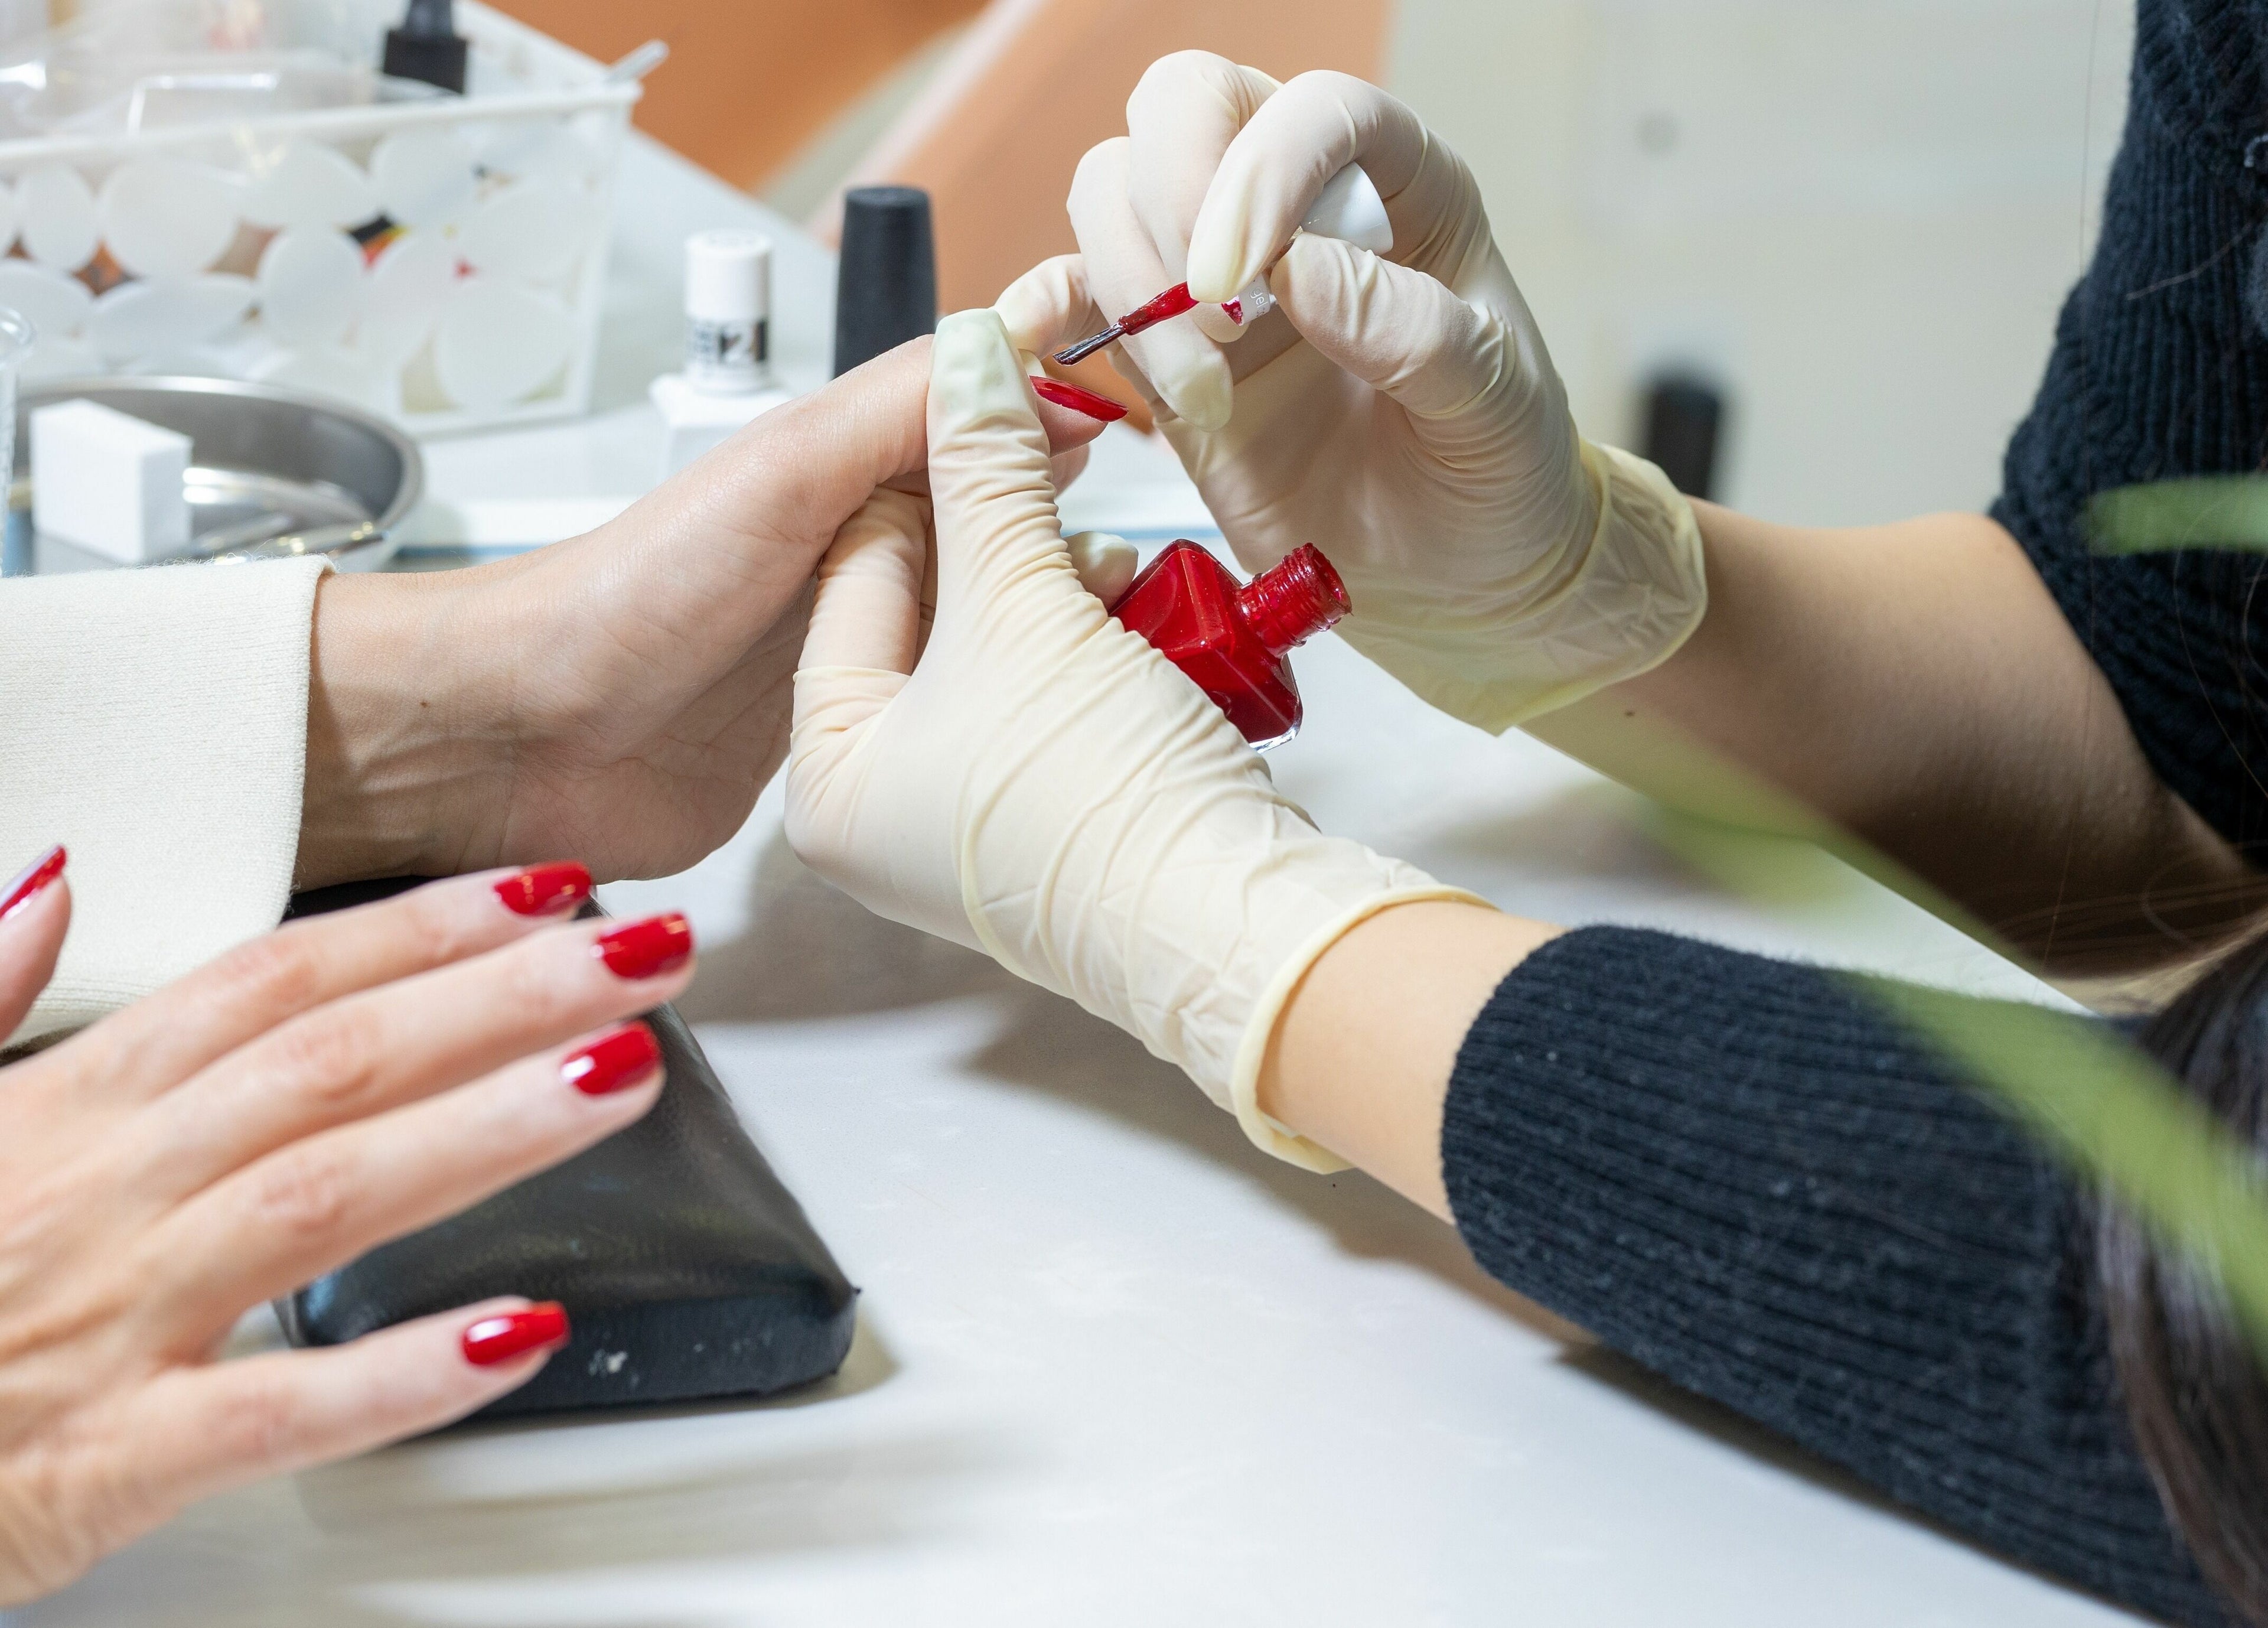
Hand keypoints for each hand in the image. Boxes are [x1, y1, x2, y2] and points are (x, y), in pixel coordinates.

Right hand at [0, 848, 694, 1601]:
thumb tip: (51, 873)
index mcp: (72, 1111)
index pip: (274, 982)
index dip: (418, 927)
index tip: (547, 887)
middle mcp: (109, 1193)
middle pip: (334, 1064)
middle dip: (503, 996)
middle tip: (645, 951)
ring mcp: (117, 1321)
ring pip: (328, 1197)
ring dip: (489, 1129)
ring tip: (625, 1075)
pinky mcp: (116, 1458)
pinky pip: (278, 1408)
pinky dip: (403, 1370)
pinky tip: (527, 1327)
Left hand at [297, 338, 1114, 890]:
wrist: (531, 743)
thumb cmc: (629, 600)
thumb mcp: (787, 472)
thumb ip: (903, 413)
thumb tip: (1021, 349)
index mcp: (843, 481)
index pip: (977, 437)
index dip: (1054, 430)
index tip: (1137, 429)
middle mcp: (855, 567)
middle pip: (996, 541)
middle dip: (1064, 544)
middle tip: (1135, 564)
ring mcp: (856, 661)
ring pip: (985, 633)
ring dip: (1042, 634)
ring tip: (1113, 638)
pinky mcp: (849, 750)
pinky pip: (950, 718)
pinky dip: (1001, 710)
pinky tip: (1047, 717)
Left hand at [785, 310, 1467, 1167]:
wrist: (1229, 930)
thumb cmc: (1094, 798)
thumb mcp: (1021, 603)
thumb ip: (984, 467)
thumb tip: (969, 351)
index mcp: (831, 772)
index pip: (859, 574)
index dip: (933, 479)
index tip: (995, 409)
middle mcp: (879, 811)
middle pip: (930, 616)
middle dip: (1009, 544)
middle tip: (1066, 481)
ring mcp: (965, 827)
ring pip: (998, 658)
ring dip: (1061, 593)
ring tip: (1119, 561)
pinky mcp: (1046, 830)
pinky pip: (1046, 707)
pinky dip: (1090, 655)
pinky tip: (1138, 615)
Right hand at [995, 56, 1706, 732]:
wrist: (1463, 577)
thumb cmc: (1498, 474)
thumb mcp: (1495, 408)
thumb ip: (1415, 334)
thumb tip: (1300, 271)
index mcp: (1400, 187)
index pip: (1312, 110)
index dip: (1262, 169)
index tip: (1244, 277)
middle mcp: (1297, 209)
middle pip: (1183, 108)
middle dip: (1171, 203)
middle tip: (1218, 325)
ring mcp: (1218, 279)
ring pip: (1112, 192)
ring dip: (1128, 285)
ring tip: (1201, 394)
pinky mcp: (1161, 355)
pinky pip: (1072, 298)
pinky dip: (1045, 315)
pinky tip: (1050, 359)